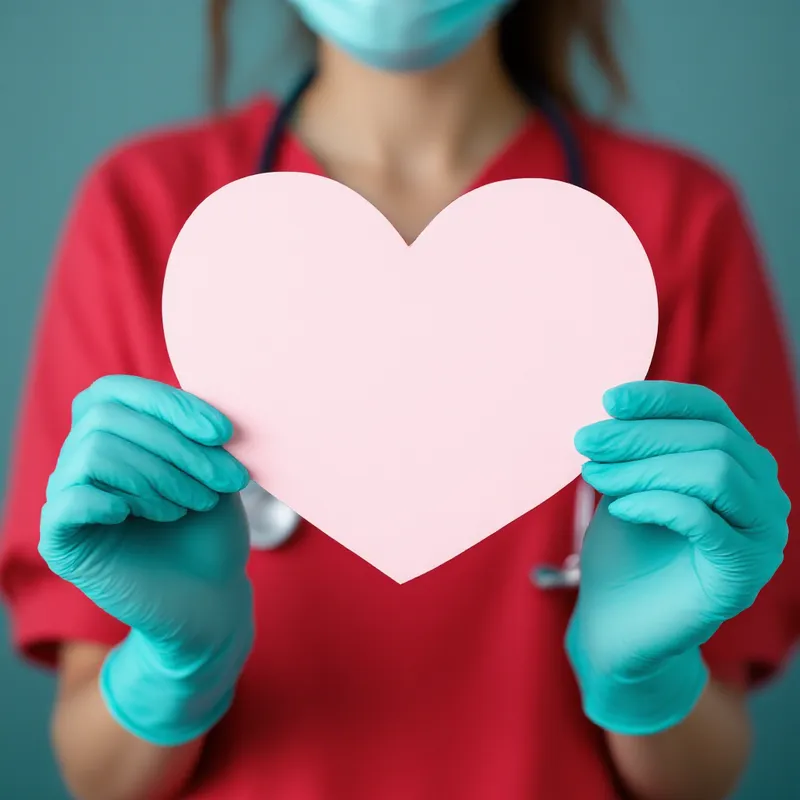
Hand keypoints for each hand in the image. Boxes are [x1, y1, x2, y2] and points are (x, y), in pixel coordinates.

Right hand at [39, 375, 252, 744]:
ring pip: (94, 453)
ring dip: (158, 475)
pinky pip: (69, 501)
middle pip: (110, 420)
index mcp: (115, 435)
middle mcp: (81, 460)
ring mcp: (67, 499)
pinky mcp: (62, 542)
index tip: (223, 433)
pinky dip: (115, 500)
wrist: (211, 597)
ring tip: (191, 504)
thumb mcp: (212, 469)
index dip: (172, 405)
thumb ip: (193, 430)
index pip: (119, 391)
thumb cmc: (211, 529)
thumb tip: (199, 397)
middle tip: (223, 480)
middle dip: (176, 447)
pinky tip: (150, 516)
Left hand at [566, 380, 789, 734]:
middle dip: (640, 435)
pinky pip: (706, 519)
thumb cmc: (624, 549)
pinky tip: (623, 508)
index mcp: (737, 466)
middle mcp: (762, 497)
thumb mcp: (629, 483)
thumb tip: (618, 408)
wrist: (616, 624)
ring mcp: (761, 538)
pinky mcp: (742, 575)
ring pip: (716, 472)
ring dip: (646, 468)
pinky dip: (657, 503)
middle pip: (712, 438)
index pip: (712, 411)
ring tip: (598, 476)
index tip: (609, 400)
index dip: (661, 398)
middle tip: (586, 442)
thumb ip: (637, 447)